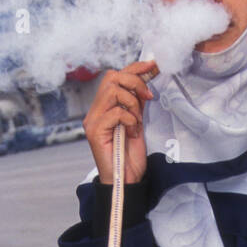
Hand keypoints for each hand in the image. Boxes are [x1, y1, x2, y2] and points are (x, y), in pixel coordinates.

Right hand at [83, 59, 158, 185]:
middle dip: (134, 82)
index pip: (116, 76)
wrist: (126, 181)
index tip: (153, 66)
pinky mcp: (95, 132)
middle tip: (147, 97)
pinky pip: (116, 112)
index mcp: (104, 107)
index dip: (135, 68)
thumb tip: (146, 80)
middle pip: (112, 77)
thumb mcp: (137, 122)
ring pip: (113, 91)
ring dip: (132, 102)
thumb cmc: (130, 156)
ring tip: (137, 120)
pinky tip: (132, 132)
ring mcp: (93, 121)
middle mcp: (95, 111)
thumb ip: (136, 103)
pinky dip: (130, 119)